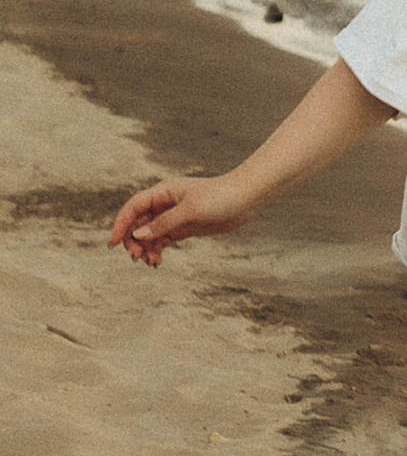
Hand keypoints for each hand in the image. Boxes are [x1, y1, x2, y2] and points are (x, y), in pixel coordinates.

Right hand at [111, 175, 256, 268]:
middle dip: (133, 241)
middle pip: (138, 223)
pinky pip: (162, 241)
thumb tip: (138, 236)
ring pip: (148, 234)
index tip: (112, 243)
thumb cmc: (220, 197)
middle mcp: (164, 204)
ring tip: (150, 263)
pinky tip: (157, 262)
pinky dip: (156, 251)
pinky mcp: (182, 228)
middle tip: (137, 257)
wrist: (246, 199)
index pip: (133, 208)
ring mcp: (173, 217)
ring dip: (145, 249)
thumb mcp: (191, 210)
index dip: (120, 224)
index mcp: (163, 192)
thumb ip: (164, 223)